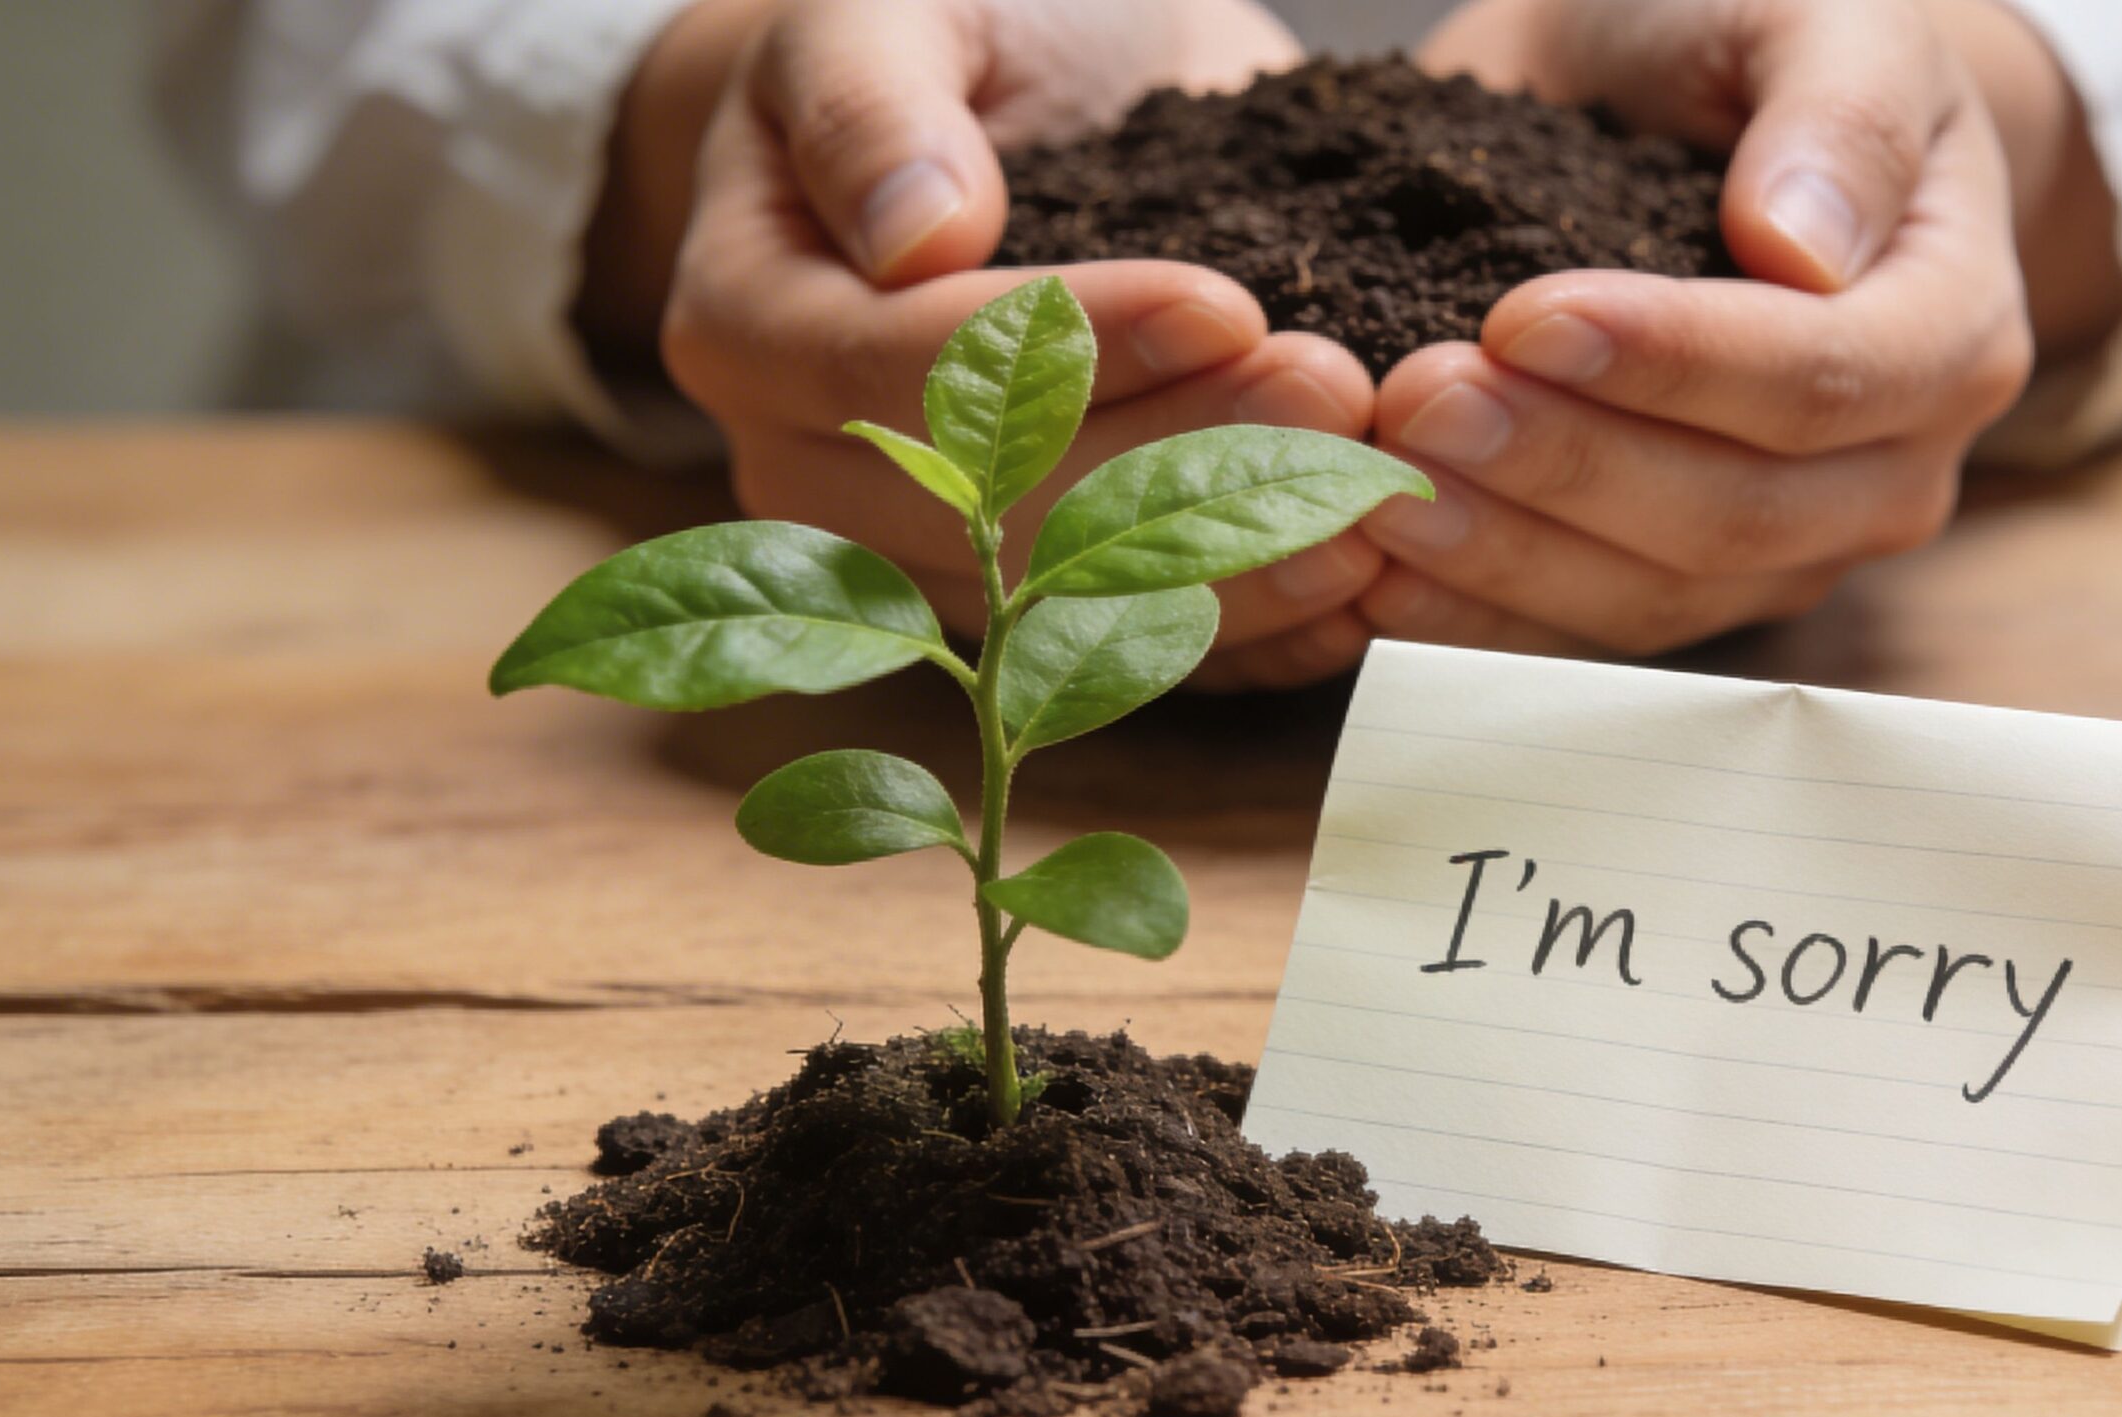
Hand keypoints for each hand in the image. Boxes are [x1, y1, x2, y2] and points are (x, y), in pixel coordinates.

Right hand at [585, 0, 1391, 688]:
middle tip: (1335, 398)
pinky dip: (1252, 626)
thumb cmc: (945, 41)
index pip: (910, 371)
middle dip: (1178, 462)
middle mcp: (812, 474)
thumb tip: (919, 234)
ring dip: (1231, 561)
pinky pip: (1129, 647)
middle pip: (998, 511)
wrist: (1014, 107)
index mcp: (750, 327)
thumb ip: (875, 102)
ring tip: (1372, 501)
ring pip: (1070, 604)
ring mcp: (917, 557)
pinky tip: (1358, 583)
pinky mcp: (1024, 602)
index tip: (1229, 306)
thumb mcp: (889, 8)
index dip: (1080, 351)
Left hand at [1351, 0, 2068, 658]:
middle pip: (1735, 514)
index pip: (1822, 378)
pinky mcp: (1685, 593)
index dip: (1672, 362)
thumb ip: (1839, 115)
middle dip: (1565, 468)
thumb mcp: (1818, 16)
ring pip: (1652, 596)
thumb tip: (1801, 244)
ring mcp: (1790, 552)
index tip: (1523, 316)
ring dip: (1501, 555)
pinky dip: (1473, 614)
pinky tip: (1374, 570)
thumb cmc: (1762, 49)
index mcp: (1950, 328)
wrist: (1706, 111)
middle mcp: (1890, 471)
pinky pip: (1582, 636)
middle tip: (1419, 403)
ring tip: (1375, 489)